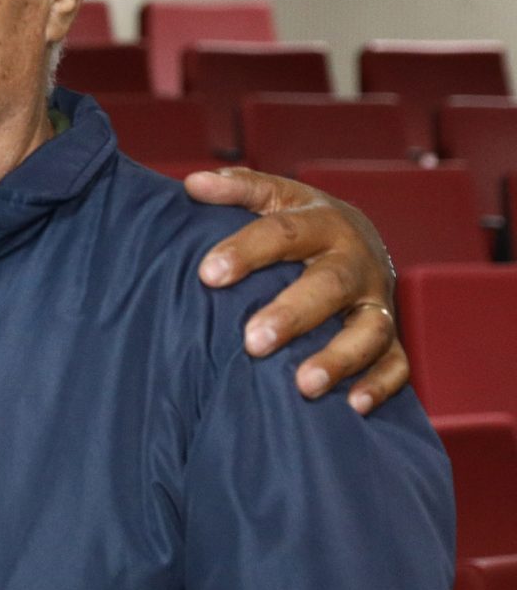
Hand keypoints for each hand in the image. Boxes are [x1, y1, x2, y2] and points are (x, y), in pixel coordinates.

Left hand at [185, 167, 405, 412]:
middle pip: (330, 286)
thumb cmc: (298, 224)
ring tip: (303, 386)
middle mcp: (356, 262)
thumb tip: (194, 183)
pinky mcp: (392, 337)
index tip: (208, 274)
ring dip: (339, 358)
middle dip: (293, 314)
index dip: (246, 251)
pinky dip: (380, 385)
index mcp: (323, 223)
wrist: (357, 241)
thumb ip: (237, 190)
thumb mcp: (274, 197)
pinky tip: (353, 406)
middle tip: (252, 341)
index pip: (283, 233)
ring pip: (370, 330)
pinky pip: (397, 364)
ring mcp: (378, 302)